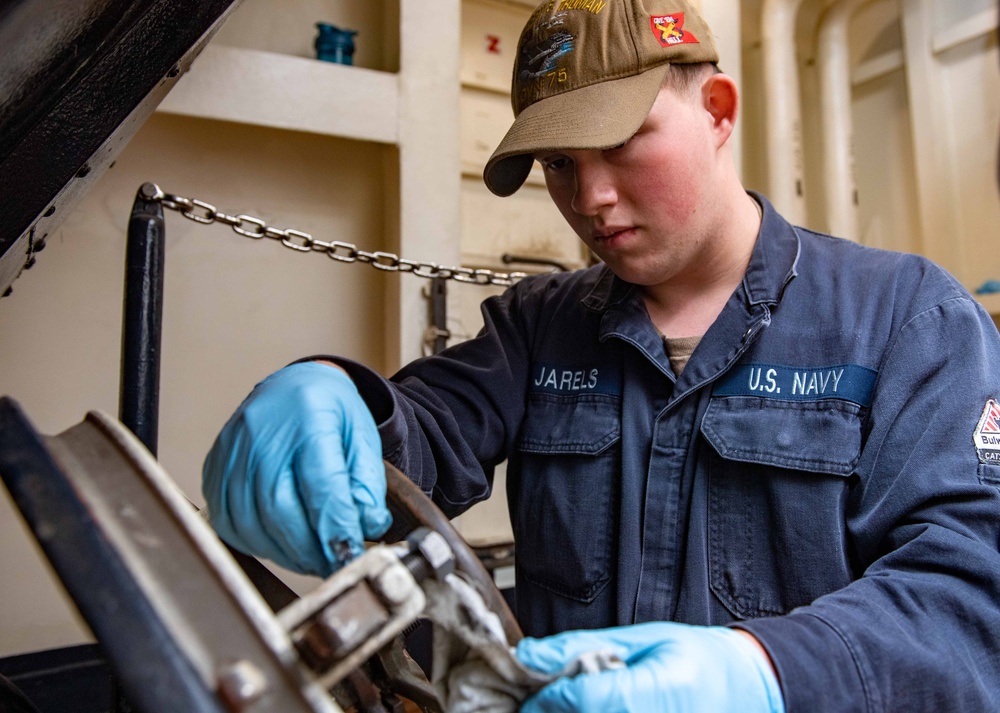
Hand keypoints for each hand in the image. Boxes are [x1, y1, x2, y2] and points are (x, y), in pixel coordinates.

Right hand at [202, 362, 391, 576]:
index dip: (336, 528)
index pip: (321, 485)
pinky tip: (281, 543)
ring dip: (285, 552)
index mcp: (308, 417)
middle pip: (280, 508)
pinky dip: (257, 543)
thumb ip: (368, 483)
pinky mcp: (214, 467)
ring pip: (252, 522)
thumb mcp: (363, 437)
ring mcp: (233, 450)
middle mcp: (263, 432)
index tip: (351, 552)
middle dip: (310, 548)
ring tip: (311, 557)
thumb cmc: (330, 412)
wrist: (293, 387)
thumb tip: (367, 526)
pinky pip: (228, 521)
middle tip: (333, 562)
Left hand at [516, 622, 783, 712]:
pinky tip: (588, 710)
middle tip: (539, 699)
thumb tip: (529, 654)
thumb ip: (585, 648)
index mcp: (660, 691)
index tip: (530, 689)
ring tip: (564, 703)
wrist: (751, 688)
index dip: (546, 697)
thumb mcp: (644, 637)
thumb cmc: (702, 659)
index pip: (582, 701)